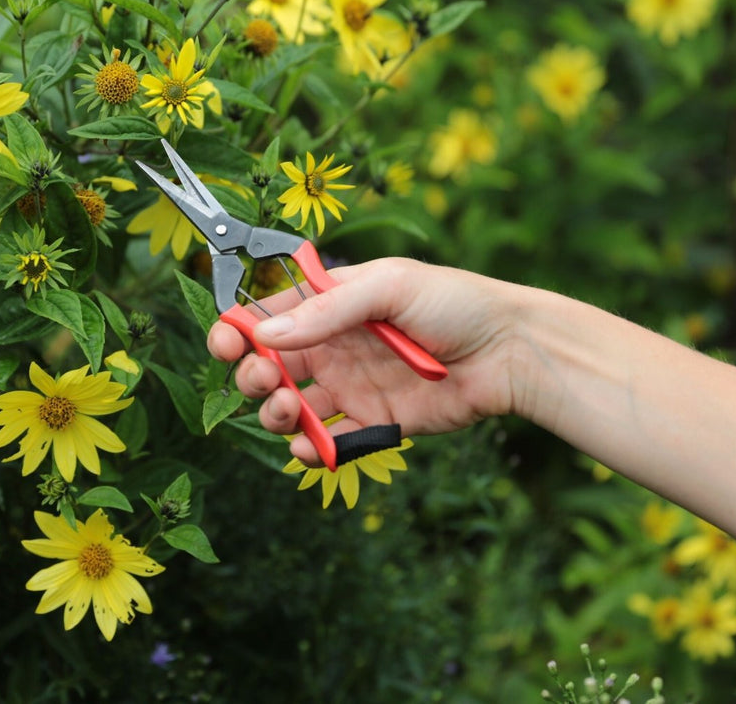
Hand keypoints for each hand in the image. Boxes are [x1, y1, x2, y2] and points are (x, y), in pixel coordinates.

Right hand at [206, 257, 525, 463]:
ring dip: (272, 412)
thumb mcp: (389, 287)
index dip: (238, 330)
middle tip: (264, 380)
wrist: (508, 352)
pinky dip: (308, 448)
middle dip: (251, 374)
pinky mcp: (371, 423)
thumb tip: (266, 332)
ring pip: (288, 406)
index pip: (268, 315)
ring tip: (285, 411)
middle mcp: (333, 345)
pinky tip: (309, 444)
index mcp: (331, 302)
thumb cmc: (455, 302)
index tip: (226, 345)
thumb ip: (327, 310)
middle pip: (268, 364)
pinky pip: (326, 441)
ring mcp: (350, 386)